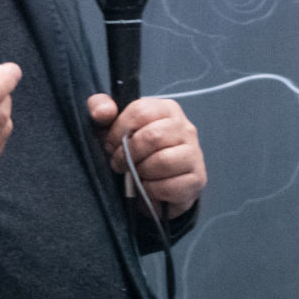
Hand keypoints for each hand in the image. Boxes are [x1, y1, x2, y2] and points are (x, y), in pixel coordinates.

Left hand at [89, 94, 203, 218]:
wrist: (151, 185)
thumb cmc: (133, 151)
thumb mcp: (111, 126)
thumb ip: (101, 108)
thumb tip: (103, 112)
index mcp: (166, 109)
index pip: (141, 111)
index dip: (119, 130)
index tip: (111, 144)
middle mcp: (185, 128)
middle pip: (153, 136)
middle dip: (128, 154)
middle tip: (119, 163)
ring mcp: (194, 154)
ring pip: (163, 161)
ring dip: (141, 172)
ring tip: (135, 174)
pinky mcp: (197, 179)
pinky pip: (169, 186)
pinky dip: (151, 190)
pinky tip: (148, 187)